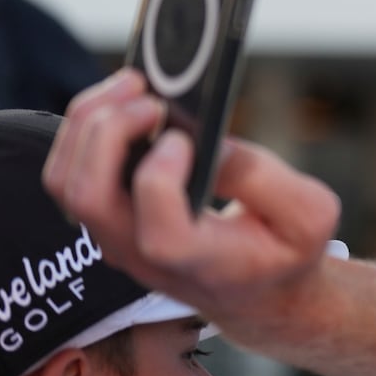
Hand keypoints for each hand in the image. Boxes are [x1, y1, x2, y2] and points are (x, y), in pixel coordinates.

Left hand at [41, 69, 340, 336]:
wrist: (259, 291)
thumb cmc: (285, 251)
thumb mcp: (309, 215)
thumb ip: (263, 179)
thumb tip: (212, 143)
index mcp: (203, 263)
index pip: (159, 234)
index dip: (159, 177)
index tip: (183, 137)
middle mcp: (146, 257)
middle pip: (90, 197)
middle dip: (108, 131)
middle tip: (148, 94)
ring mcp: (118, 240)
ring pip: (67, 183)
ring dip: (87, 124)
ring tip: (131, 84)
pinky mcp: (108, 219)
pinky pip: (70, 174)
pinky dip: (86, 129)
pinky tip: (123, 101)